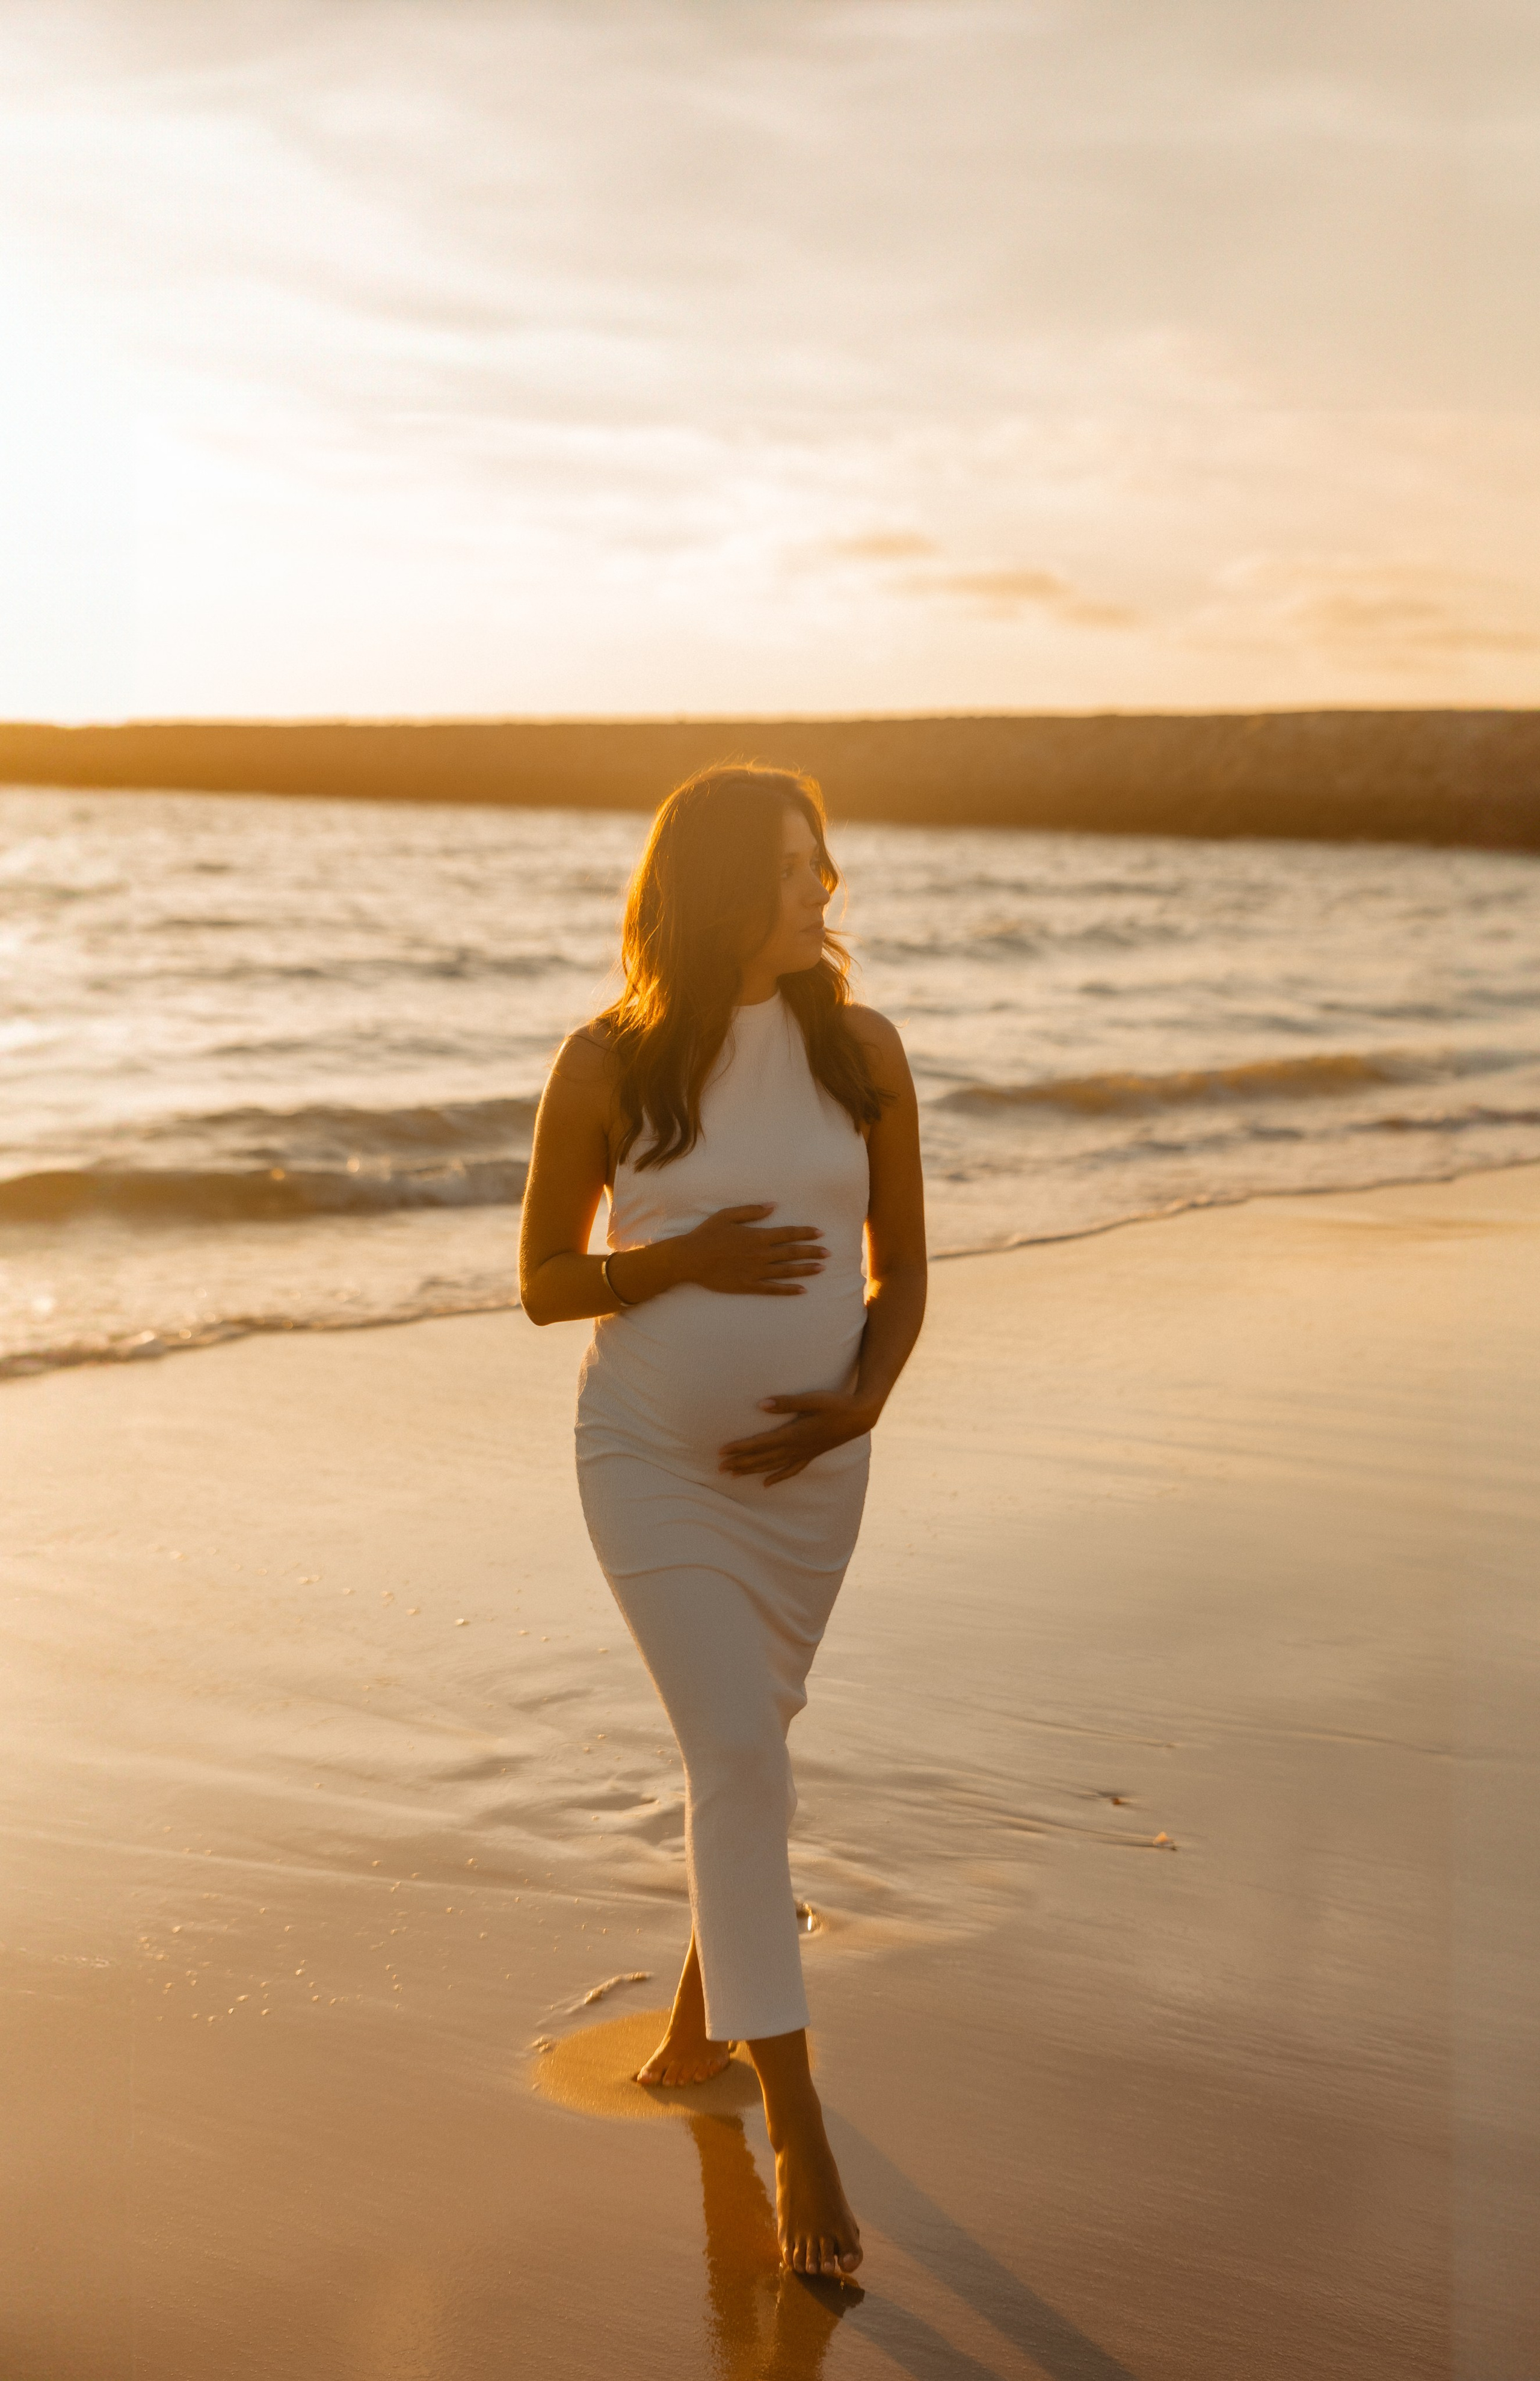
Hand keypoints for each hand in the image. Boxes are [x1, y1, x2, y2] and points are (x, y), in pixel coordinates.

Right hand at [681, 1204, 826, 1296]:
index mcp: (757, 1236)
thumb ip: (752, 1211)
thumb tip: (773, 1206)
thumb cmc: (707, 1234)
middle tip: (829, 1253)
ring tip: (822, 1268)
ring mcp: (756, 1271)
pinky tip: (802, 1290)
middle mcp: (761, 1254)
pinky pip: (773, 1289)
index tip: (820, 1233)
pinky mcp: (749, 1285)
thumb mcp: (728, 1215)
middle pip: (792, 1252)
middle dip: (812, 1251)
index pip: (788, 1233)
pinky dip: (788, 1289)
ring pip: (787, 1271)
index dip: (805, 1233)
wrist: (690, 1258)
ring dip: (806, 1270)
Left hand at [718, 1390, 875, 1486]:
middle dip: (740, 1463)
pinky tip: (766, 1484)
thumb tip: (761, 1404)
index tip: (721, 1452)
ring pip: (772, 1466)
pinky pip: (790, 1471)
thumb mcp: (811, 1399)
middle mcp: (795, 1448)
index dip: (739, 1448)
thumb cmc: (835, 1404)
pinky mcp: (810, 1455)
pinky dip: (777, 1478)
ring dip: (752, 1471)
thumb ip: (786, 1402)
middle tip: (719, 1468)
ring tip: (733, 1476)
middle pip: (762, 1458)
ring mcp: (803, 1454)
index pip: (759, 1444)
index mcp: (793, 1434)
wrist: (859, 1417)